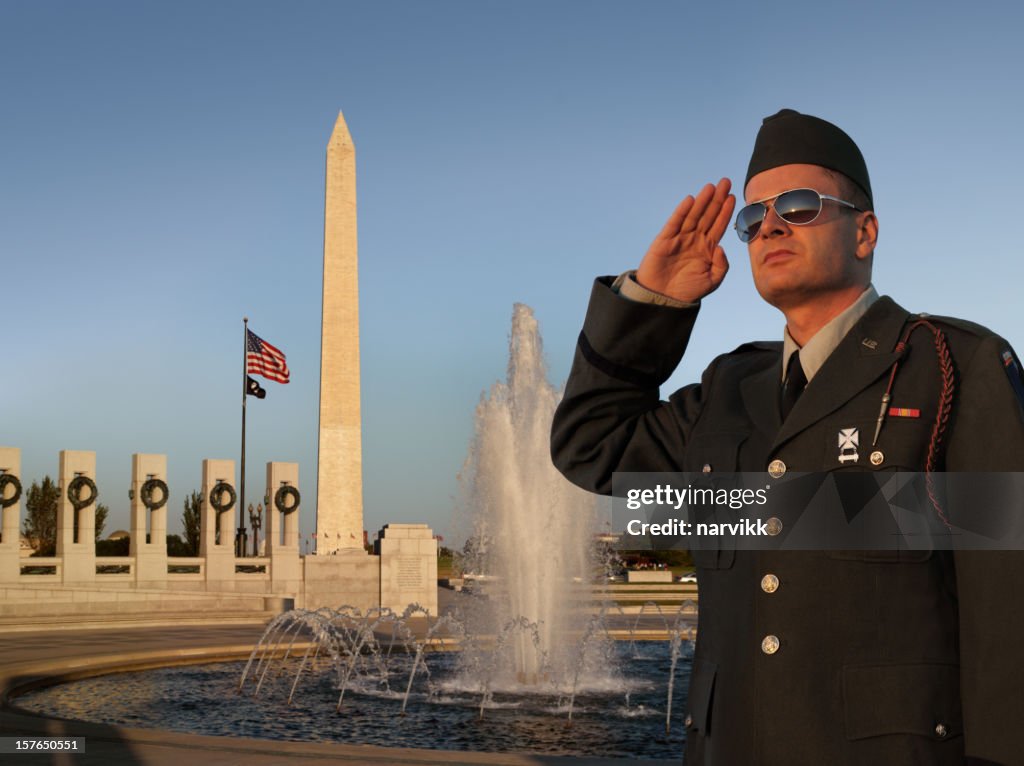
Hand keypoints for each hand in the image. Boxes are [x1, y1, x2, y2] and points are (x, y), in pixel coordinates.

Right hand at [636, 178, 734, 302]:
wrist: (664, 299)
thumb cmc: (688, 291)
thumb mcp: (712, 280)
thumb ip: (722, 265)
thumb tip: (721, 246)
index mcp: (707, 248)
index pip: (718, 225)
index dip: (726, 211)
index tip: (733, 196)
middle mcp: (694, 239)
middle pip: (708, 215)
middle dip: (717, 199)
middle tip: (726, 182)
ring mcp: (679, 238)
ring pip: (693, 215)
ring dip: (702, 201)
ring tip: (711, 187)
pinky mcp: (665, 240)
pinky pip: (675, 223)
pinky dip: (682, 211)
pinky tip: (691, 200)